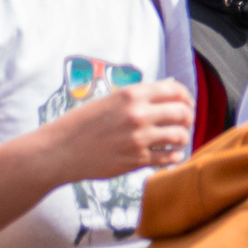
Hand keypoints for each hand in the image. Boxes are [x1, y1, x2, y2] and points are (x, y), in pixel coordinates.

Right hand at [38, 80, 196, 181]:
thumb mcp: (109, 101)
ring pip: (180, 136)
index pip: (175, 91)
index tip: (187, 104)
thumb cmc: (81, 124)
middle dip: (188, 118)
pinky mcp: (137, 160)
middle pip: (182, 113)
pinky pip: (169, 157)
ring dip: (183, 138)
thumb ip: (140, 95)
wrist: (58, 151)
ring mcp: (139, 138)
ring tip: (177, 140)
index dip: (186, 98)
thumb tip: (171, 87)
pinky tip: (171, 154)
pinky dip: (175, 155)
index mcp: (131, 95)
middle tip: (185, 124)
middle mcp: (138, 114)